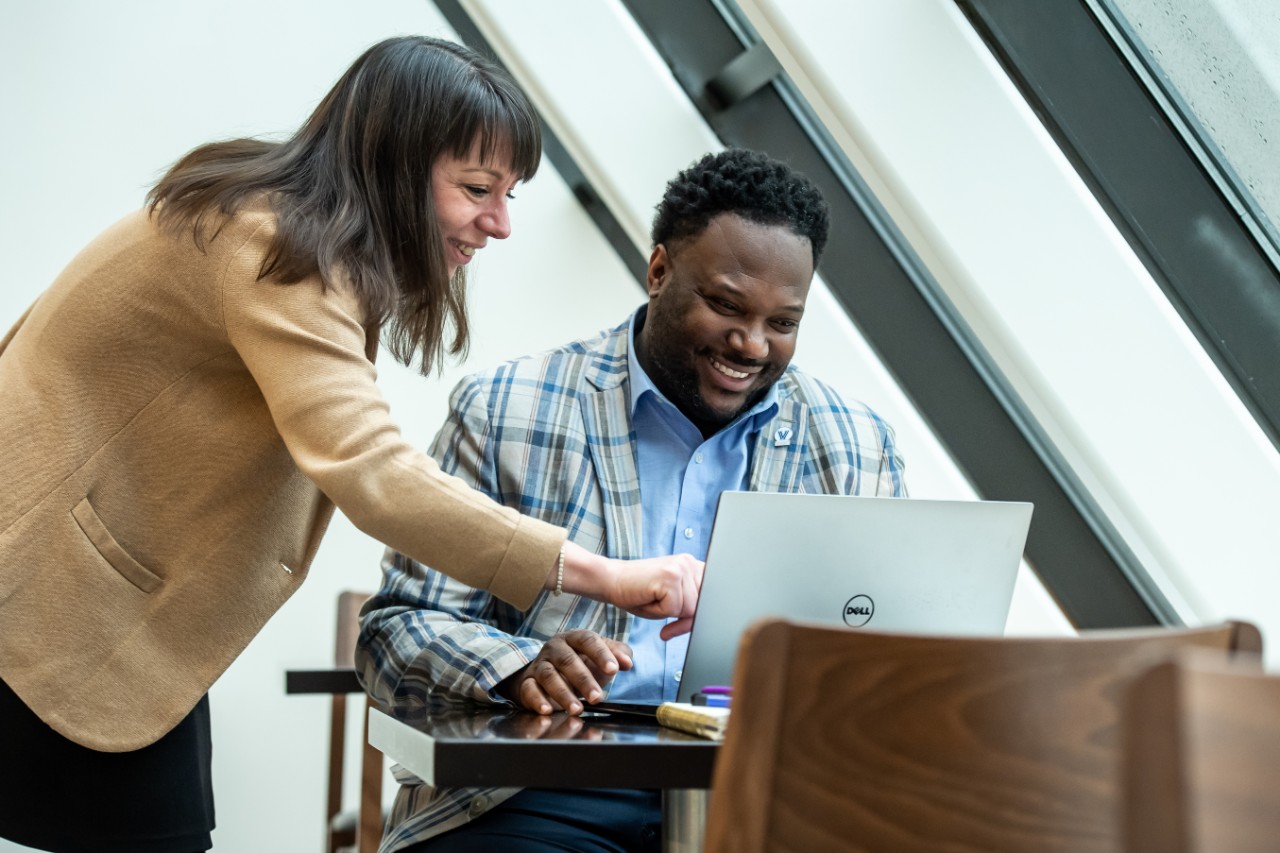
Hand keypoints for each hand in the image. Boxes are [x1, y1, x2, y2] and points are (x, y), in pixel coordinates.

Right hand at [497, 629, 632, 714]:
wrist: (548, 674)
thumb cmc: (581, 663)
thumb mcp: (601, 657)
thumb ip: (618, 655)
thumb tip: (627, 662)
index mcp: (573, 637)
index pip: (587, 640)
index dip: (601, 654)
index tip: (614, 669)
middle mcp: (554, 648)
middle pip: (568, 660)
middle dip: (584, 680)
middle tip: (598, 697)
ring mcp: (539, 665)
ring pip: (549, 676)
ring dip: (563, 694)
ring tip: (577, 709)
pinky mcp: (527, 682)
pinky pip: (529, 690)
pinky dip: (537, 701)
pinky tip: (548, 710)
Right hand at [605, 553, 703, 638]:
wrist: (610, 580)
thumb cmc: (639, 593)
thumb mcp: (671, 601)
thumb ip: (690, 606)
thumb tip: (707, 622)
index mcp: (693, 565)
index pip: (711, 596)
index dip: (699, 612)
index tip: (687, 621)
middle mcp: (689, 563)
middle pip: (702, 605)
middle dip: (685, 617)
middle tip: (662, 611)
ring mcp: (680, 568)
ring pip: (689, 609)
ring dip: (670, 613)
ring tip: (652, 599)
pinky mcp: (669, 577)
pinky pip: (674, 610)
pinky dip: (660, 613)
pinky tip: (648, 598)